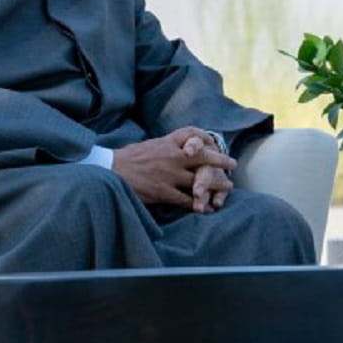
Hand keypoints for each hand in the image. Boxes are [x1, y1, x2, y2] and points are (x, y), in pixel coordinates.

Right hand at [111, 128, 236, 208]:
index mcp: (167, 142)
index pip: (192, 134)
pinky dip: (198, 204)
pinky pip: (186, 199)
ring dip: (215, 185)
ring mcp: (169, 174)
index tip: (217, 142)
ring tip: (227, 187)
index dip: (207, 138)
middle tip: (232, 164)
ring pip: (199, 180)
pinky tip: (206, 208)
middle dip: (220, 160)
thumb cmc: (127, 159)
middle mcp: (172, 156)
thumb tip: (178, 148)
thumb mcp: (149, 145)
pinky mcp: (163, 192)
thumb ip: (166, 147)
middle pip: (203, 156)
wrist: (109, 171)